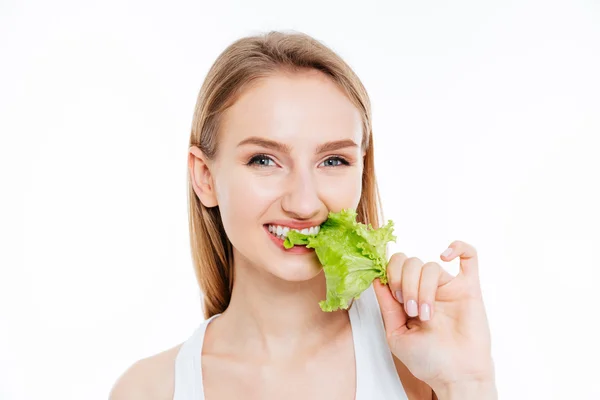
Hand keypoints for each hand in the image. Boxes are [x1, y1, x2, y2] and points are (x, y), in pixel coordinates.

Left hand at [373, 240, 495, 394]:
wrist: (455, 376)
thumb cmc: (428, 361)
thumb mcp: (396, 335)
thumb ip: (387, 307)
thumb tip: (377, 279)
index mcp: (407, 296)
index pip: (395, 266)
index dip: (390, 274)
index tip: (394, 295)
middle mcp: (426, 288)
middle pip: (411, 262)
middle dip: (405, 282)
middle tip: (410, 308)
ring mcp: (447, 287)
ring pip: (430, 266)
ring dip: (423, 289)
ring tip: (426, 315)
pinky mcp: (469, 289)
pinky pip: (469, 257)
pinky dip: (459, 247)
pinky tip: (446, 255)